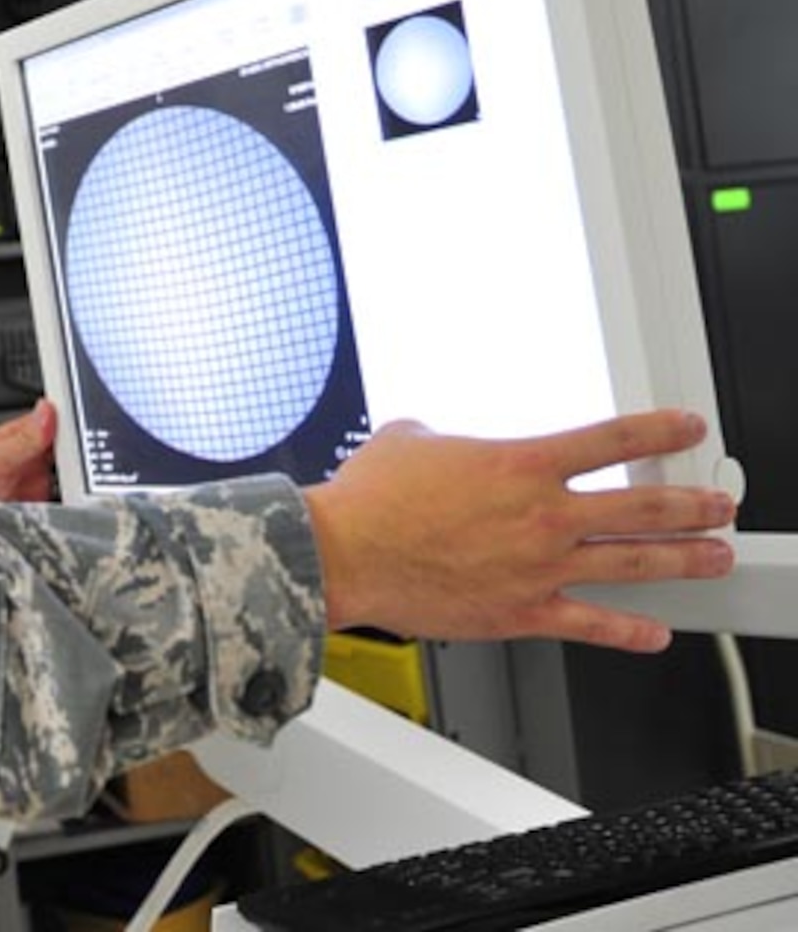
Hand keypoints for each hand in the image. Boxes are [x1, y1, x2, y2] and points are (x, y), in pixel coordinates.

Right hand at [304, 411, 735, 652]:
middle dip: (694, 506)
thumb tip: (441, 443)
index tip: (687, 429)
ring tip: (717, 558)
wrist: (343, 554)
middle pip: (644, 509)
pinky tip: (656, 635)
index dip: (660, 432)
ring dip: (685, 561)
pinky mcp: (521, 614)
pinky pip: (590, 626)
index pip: (613, 440)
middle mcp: (542, 516)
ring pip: (634, 566)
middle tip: (721, 504)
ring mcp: (538, 568)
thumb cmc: (368, 502)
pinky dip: (629, 633)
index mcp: (521, 465)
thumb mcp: (409, 439)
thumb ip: (443, 439)